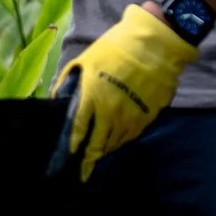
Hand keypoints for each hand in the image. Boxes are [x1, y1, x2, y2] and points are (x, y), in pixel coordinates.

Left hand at [50, 3, 196, 180]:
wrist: (156, 44)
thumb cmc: (117, 47)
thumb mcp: (86, 60)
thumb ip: (70, 80)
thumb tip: (59, 98)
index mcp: (93, 96)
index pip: (79, 129)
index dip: (73, 145)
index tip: (68, 157)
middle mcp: (111, 111)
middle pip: (98, 143)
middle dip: (89, 159)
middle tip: (84, 171)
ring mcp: (131, 116)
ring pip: (116, 142)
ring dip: (106, 148)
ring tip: (99, 153)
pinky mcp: (148, 116)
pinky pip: (132, 135)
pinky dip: (122, 139)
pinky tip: (117, 140)